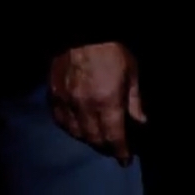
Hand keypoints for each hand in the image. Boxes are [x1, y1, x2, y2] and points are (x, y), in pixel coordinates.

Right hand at [50, 41, 145, 163]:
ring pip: (76, 134)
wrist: (82, 34)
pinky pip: (61, 123)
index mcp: (107, 102)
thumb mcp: (131, 73)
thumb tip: (141, 124)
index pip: (114, 137)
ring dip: (89, 141)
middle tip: (114, 149)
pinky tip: (79, 129)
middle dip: (106, 148)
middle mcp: (85, 108)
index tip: (125, 160)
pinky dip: (71, 130)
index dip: (120, 152)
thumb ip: (135, 102)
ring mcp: (66, 103)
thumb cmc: (112, 51)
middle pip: (95, 139)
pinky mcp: (53, 97)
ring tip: (99, 140)